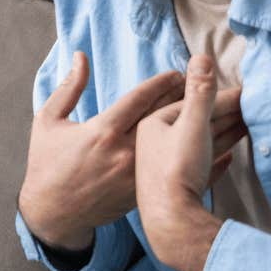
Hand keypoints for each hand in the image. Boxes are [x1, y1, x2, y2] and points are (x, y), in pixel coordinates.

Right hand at [18, 54, 243, 252]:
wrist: (53, 214)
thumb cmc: (46, 165)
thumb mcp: (48, 122)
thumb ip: (68, 88)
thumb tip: (79, 56)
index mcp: (101, 131)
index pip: (139, 99)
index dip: (161, 83)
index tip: (178, 73)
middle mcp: (123, 152)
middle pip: (164, 119)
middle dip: (187, 99)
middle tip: (206, 84)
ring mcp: (135, 175)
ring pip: (175, 145)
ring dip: (201, 127)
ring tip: (223, 112)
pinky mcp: (142, 192)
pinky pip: (176, 171)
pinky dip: (199, 158)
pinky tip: (224, 148)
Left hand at [134, 55, 243, 270]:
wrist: (172, 223)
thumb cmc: (177, 170)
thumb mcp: (192, 124)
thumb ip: (200, 92)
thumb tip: (201, 57)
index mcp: (153, 127)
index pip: (192, 105)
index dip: (222, 99)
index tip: (247, 94)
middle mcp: (155, 147)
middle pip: (196, 124)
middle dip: (225, 115)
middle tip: (253, 107)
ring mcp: (167, 171)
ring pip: (201, 146)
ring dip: (225, 135)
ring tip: (249, 125)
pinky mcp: (180, 193)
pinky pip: (201, 171)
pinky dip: (216, 162)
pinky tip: (228, 159)